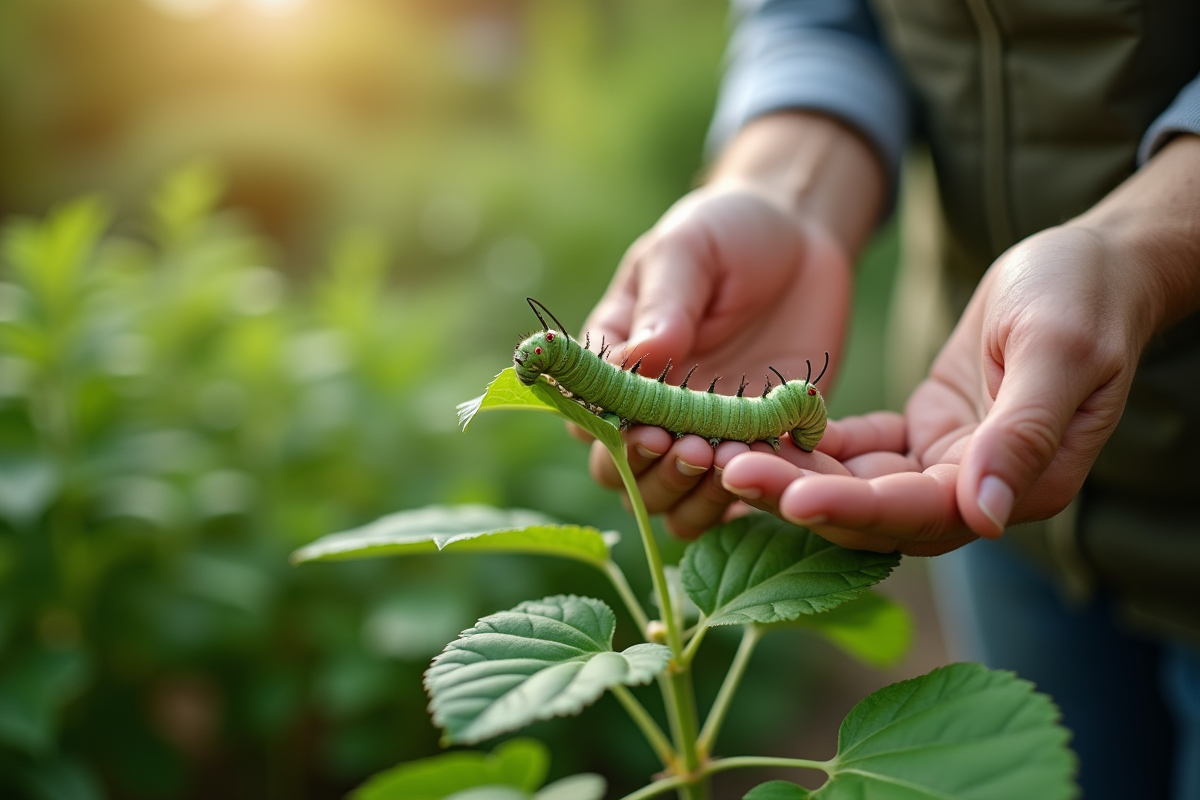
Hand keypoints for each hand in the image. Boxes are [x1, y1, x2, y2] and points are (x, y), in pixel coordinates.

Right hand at [582, 184, 853, 537]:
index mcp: (615, 366)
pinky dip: (745, 497)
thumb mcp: (688, 253)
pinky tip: (769, 465)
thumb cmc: (726, 234)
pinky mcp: (756, 448)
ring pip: (672, 503)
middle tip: (690, 446)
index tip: (642, 425)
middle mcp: (650, 411)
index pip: (585, 421)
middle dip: (648, 472)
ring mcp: (702, 435)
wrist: (801, 239)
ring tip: (726, 457)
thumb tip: (631, 361)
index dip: (604, 436)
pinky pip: (737, 498)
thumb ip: (663, 306)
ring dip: (691, 494)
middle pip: (621, 476)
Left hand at [719, 222, 1165, 554]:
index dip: (855, 508)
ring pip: (855, 486)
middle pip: (874, 511)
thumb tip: (986, 517)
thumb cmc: (1085, 295)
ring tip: (723, 449)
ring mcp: (945, 464)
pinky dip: (810, 442)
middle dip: (799, 495)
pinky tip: (757, 428)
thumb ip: (1023, 435)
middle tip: (726, 469)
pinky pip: (857, 450)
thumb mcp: (1060, 351)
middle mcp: (977, 489)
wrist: (1090, 262)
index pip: (924, 511)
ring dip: (792, 472)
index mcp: (1024, 484)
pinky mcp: (922, 435)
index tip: (791, 496)